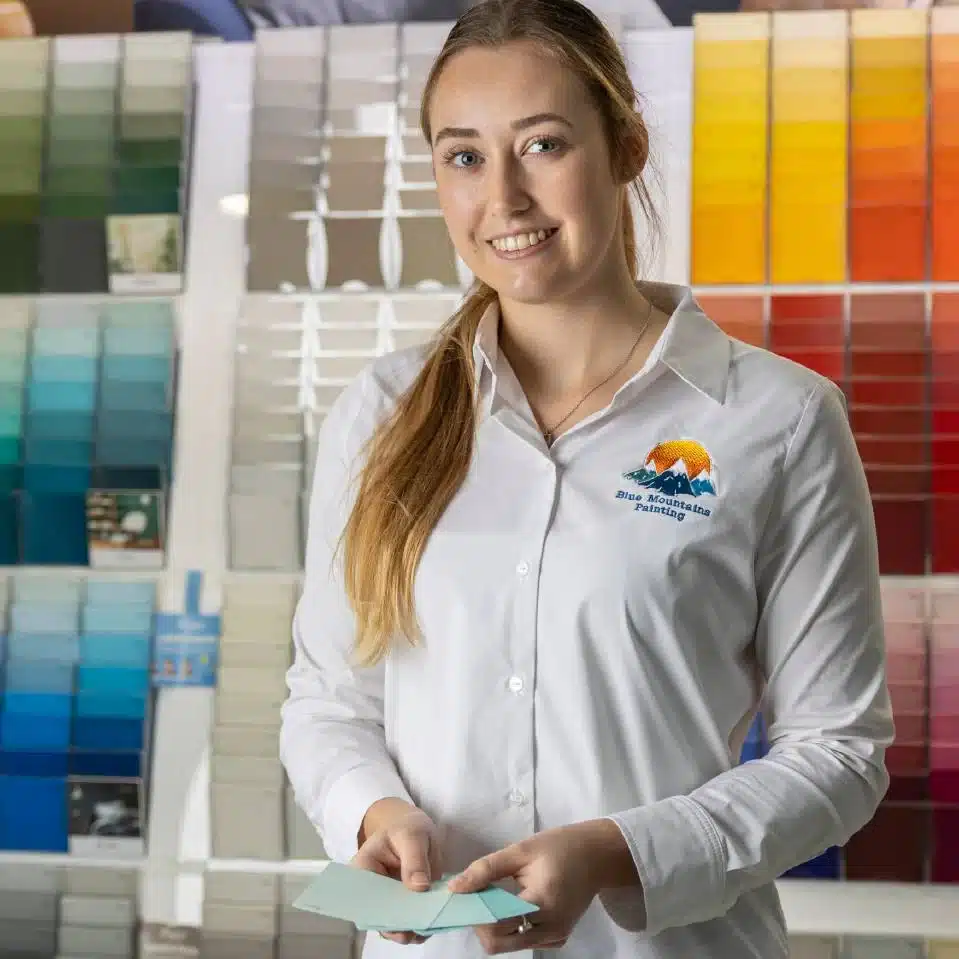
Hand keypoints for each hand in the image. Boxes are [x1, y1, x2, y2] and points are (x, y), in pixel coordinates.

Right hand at [352, 803, 443, 945]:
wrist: (416, 830)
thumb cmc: (408, 828)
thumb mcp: (412, 837)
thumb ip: (414, 860)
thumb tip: (419, 887)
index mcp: (363, 870)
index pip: (364, 897)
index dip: (379, 913)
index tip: (397, 924)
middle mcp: (371, 891)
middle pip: (379, 916)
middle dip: (397, 926)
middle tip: (414, 931)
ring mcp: (387, 901)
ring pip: (394, 925)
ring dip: (409, 930)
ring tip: (425, 930)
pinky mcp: (403, 907)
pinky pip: (408, 923)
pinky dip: (420, 927)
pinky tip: (431, 926)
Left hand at [446, 822, 615, 954]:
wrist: (595, 855)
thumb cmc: (559, 847)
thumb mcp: (520, 850)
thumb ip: (486, 869)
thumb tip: (456, 888)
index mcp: (542, 902)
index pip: (496, 924)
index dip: (474, 911)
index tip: (465, 894)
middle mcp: (551, 928)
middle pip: (499, 944)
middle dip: (481, 923)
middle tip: (479, 897)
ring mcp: (556, 937)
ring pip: (510, 946)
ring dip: (495, 926)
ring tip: (495, 897)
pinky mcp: (558, 939)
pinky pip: (524, 942)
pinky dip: (512, 928)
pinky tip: (513, 906)